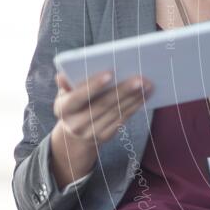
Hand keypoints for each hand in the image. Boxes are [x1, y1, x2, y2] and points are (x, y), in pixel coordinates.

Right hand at [50, 70, 151, 187]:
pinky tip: (145, 95)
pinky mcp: (105, 136)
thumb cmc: (74, 103)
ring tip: (147, 84)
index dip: (93, 85)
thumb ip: (67, 83)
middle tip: (140, 78)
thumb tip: (62, 75)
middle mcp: (75, 123)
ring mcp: (91, 132)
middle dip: (123, 90)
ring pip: (116, 112)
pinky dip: (135, 106)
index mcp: (63, 109)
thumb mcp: (65, 93)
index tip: (110, 73)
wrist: (75, 132)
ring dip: (134, 98)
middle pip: (102, 105)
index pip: (78, 97)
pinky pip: (123, 119)